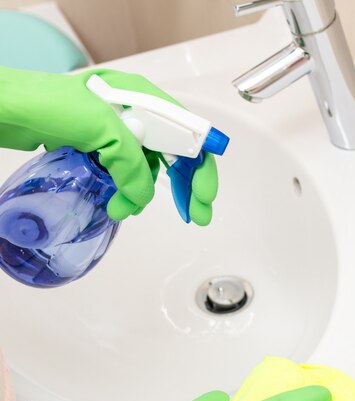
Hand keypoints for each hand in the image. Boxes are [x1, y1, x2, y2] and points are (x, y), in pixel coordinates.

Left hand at [0, 67, 218, 223]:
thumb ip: (131, 164)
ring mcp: (116, 132)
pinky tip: (120, 202)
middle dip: (186, 186)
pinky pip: (124, 173)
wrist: (8, 110)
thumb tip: (141, 197)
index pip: (187, 135)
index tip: (204, 197)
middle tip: (196, 215)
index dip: (200, 168)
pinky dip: (126, 191)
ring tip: (129, 210)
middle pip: (175, 153)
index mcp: (143, 100)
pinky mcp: (98, 148)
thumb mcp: (102, 128)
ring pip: (148, 168)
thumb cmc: (48, 104)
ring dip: (144, 193)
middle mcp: (134, 114)